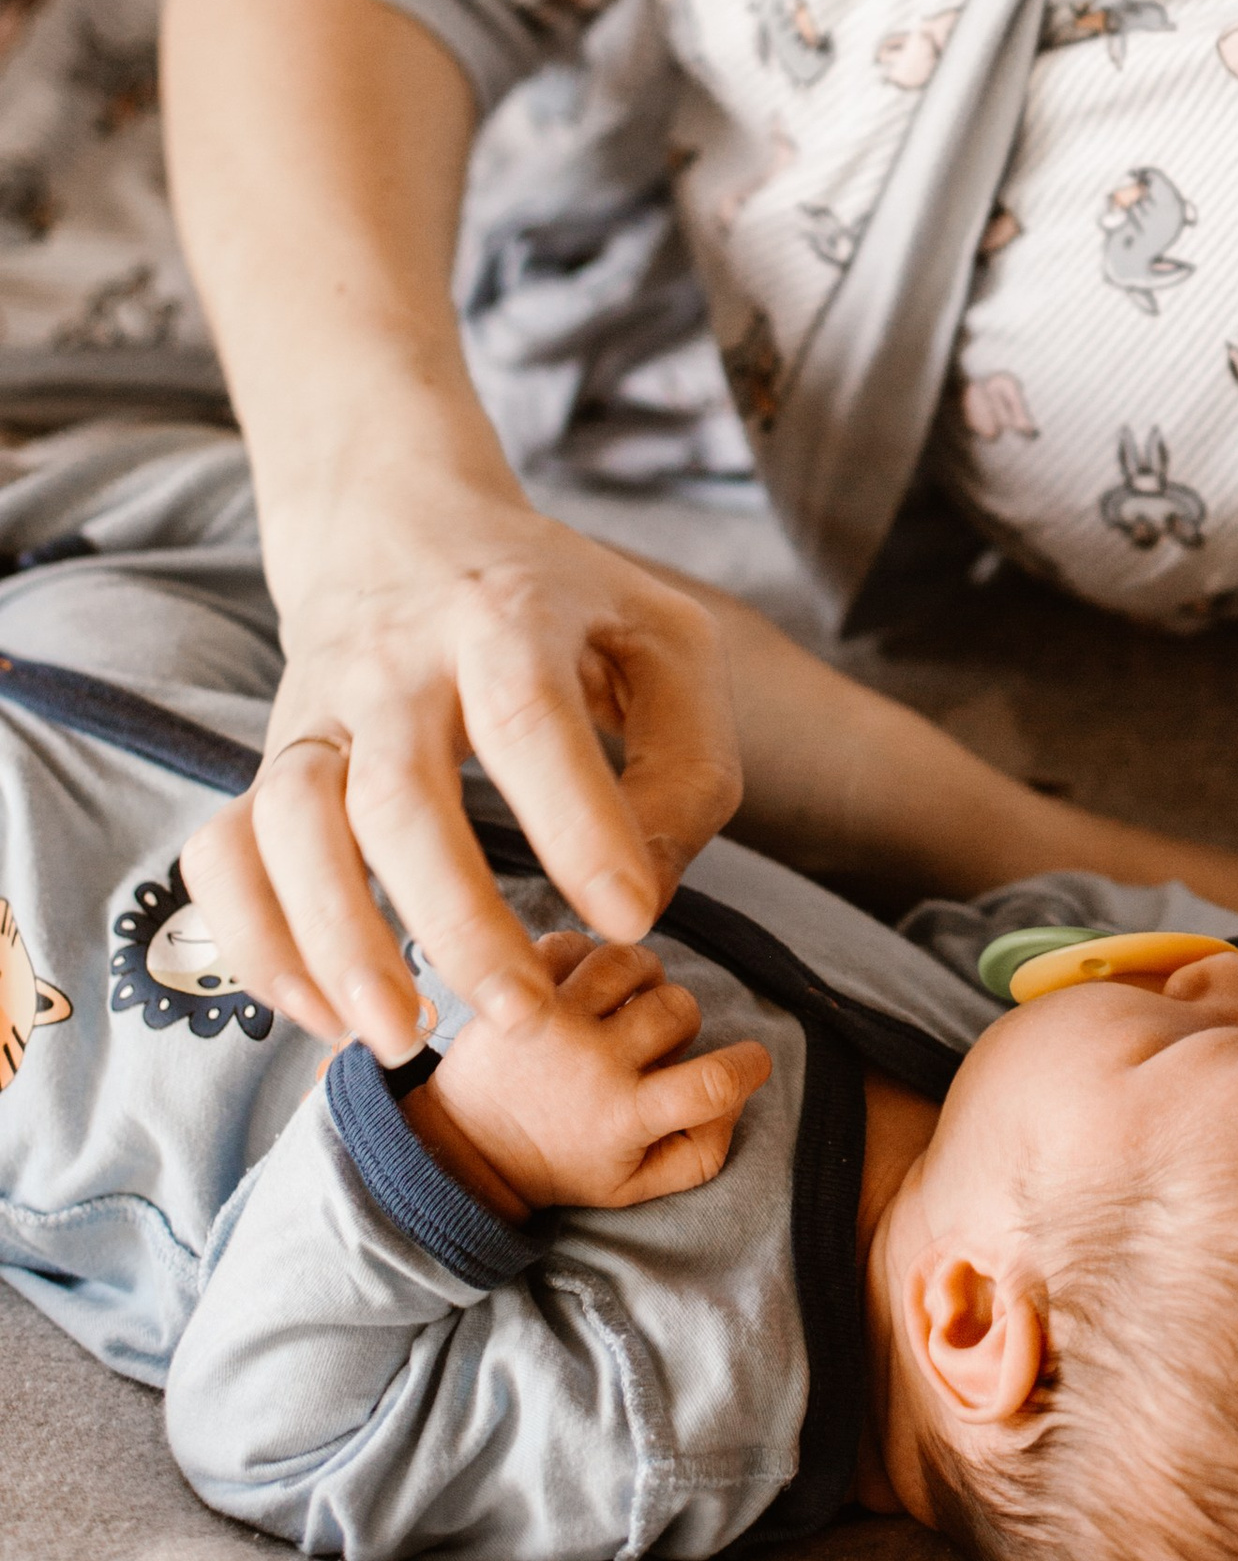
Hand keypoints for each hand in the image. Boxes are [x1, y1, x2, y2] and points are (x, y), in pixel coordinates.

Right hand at [185, 478, 740, 1066]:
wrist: (399, 524)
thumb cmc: (560, 603)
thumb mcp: (664, 640)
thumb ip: (689, 760)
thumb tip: (646, 892)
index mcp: (505, 617)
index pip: (529, 720)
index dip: (578, 826)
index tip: (629, 922)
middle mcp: (394, 663)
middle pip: (399, 797)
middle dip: (458, 920)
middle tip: (526, 1016)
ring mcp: (317, 711)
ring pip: (294, 828)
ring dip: (338, 944)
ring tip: (403, 1035)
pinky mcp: (268, 758)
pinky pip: (226, 852)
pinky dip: (256, 941)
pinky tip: (322, 1012)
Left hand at [409, 931, 773, 1218]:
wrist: (465, 1151)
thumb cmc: (561, 1165)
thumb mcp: (635, 1188)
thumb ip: (701, 1152)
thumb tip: (737, 1093)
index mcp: (625, 1117)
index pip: (714, 1083)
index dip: (749, 1065)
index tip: (749, 1060)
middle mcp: (592, 1065)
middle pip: (680, 1008)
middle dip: (680, 1024)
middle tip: (650, 1048)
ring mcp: (554, 1022)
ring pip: (633, 961)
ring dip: (641, 979)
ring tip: (623, 1006)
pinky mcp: (519, 992)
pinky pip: (574, 942)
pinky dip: (586, 956)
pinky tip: (581, 987)